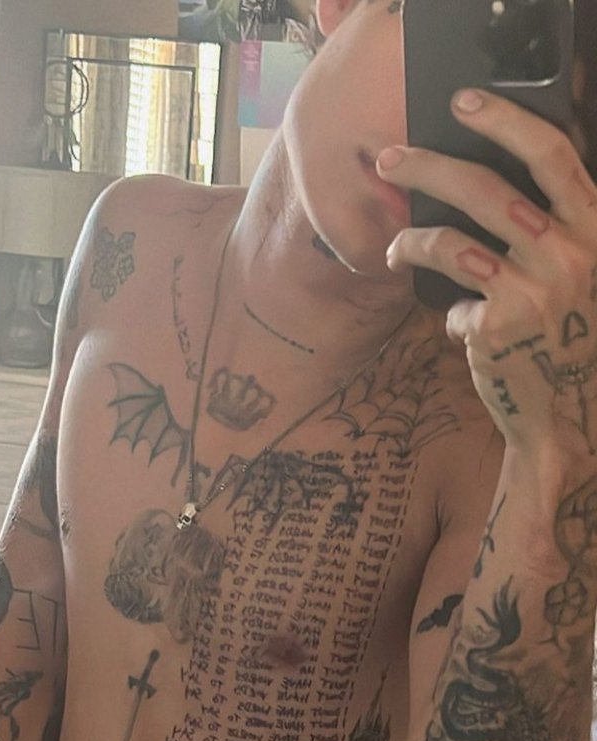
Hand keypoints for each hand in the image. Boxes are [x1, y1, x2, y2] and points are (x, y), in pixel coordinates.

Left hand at [376, 88, 596, 459]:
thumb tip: (483, 186)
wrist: (566, 415)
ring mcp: (534, 289)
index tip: (462, 101)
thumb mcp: (580, 274)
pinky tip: (457, 326)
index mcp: (593, 230)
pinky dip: (448, 314)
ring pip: (451, 242)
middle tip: (388, 159)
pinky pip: (452, 302)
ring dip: (411, 239)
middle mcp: (569, 253)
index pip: (554, 154)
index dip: (506, 120)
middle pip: (485, 187)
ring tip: (395, 245)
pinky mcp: (500, 326)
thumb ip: (549, 230)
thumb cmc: (568, 337)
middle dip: (427, 167)